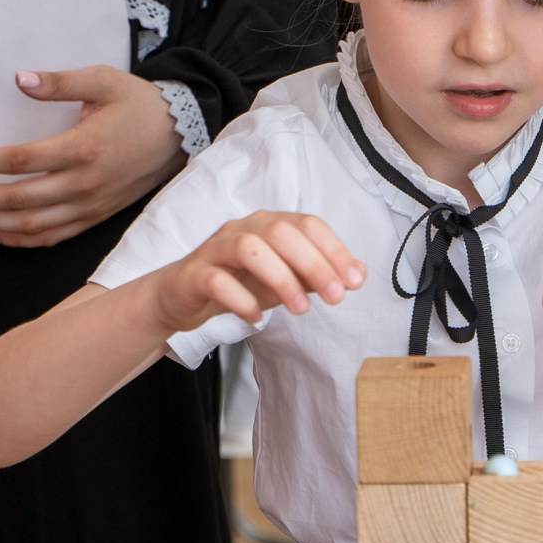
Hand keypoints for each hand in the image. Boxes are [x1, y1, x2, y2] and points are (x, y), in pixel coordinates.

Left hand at [0, 67, 185, 248]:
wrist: (178, 135)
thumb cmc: (138, 103)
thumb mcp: (103, 80)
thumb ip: (59, 82)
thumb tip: (19, 79)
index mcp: (82, 148)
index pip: (21, 161)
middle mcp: (83, 183)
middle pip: (18, 199)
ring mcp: (89, 205)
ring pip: (31, 224)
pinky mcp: (94, 217)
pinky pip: (52, 236)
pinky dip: (21, 241)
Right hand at [146, 212, 364, 336]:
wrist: (183, 296)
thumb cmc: (239, 283)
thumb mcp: (285, 280)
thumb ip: (318, 275)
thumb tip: (359, 274)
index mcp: (269, 225)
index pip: (308, 225)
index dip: (334, 251)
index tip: (353, 282)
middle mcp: (243, 229)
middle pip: (282, 233)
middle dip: (314, 264)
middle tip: (334, 298)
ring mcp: (216, 249)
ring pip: (249, 248)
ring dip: (281, 279)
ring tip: (300, 309)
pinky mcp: (195, 273)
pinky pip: (218, 280)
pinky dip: (241, 300)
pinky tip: (256, 318)